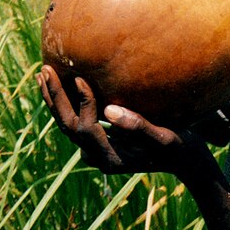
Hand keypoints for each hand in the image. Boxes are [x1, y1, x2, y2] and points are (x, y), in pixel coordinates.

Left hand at [37, 65, 203, 174]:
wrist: (186, 160)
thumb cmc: (179, 146)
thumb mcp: (164, 136)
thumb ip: (137, 126)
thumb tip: (109, 110)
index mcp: (112, 158)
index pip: (87, 128)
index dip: (82, 102)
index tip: (81, 76)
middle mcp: (100, 158)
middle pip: (68, 126)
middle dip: (56, 98)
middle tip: (45, 70)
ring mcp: (99, 152)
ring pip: (68, 125)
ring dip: (56, 100)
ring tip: (44, 74)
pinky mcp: (102, 142)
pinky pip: (77, 122)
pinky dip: (67, 104)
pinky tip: (64, 84)